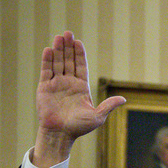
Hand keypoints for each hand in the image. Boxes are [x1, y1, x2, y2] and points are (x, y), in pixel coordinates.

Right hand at [33, 31, 124, 166]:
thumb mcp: (98, 116)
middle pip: (68, 61)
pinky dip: (47, 61)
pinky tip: (49, 50)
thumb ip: (108, 105)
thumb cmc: (80, 127)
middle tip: (68, 33)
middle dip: (68, 47)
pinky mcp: (44, 88)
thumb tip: (123, 99)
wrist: (61, 134)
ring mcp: (56, 84)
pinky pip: (46, 71)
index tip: (78, 42)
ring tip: (59, 37)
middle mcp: (68, 83)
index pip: (81, 66)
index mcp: (81, 87)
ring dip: (58, 50)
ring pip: (57, 63)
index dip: (79, 54)